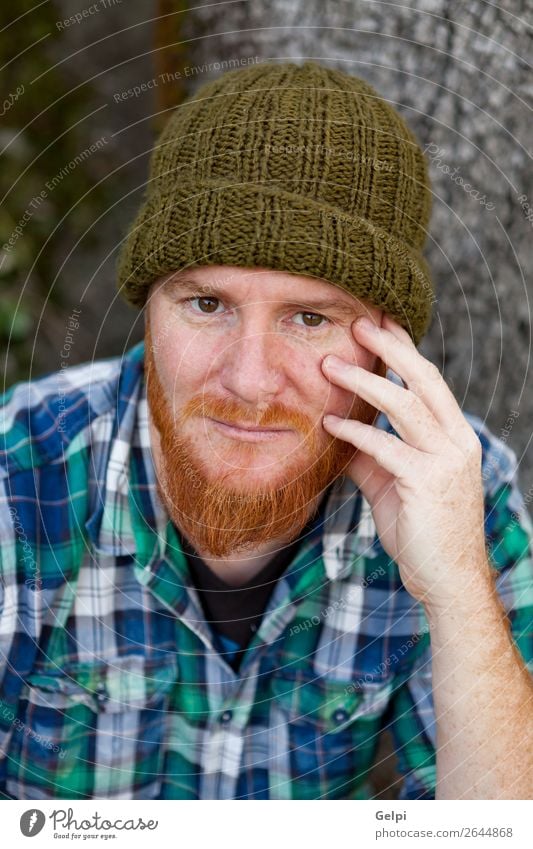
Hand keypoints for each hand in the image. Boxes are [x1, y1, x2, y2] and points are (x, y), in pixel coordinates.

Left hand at [321, 314, 490, 609]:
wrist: (446, 580)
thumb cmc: (421, 531)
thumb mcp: (392, 486)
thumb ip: (369, 457)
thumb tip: (338, 434)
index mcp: (455, 437)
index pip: (430, 382)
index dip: (405, 350)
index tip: (380, 322)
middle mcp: (457, 441)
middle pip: (424, 380)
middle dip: (391, 347)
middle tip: (358, 323)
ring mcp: (446, 461)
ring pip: (404, 405)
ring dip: (364, 381)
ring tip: (330, 364)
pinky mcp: (426, 483)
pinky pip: (385, 447)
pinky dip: (355, 432)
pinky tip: (329, 424)